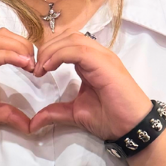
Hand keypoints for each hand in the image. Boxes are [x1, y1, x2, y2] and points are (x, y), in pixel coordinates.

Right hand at [0, 27, 36, 151]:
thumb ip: (9, 114)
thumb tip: (31, 125)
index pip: (4, 43)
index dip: (24, 49)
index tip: (38, 66)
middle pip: (3, 35)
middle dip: (24, 44)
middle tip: (37, 63)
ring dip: (19, 47)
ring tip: (31, 63)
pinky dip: (9, 56)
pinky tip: (23, 64)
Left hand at [27, 34, 151, 139]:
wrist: (132, 128)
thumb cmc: (111, 119)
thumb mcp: (75, 113)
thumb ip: (55, 113)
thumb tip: (33, 124)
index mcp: (92, 62)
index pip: (67, 43)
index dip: (48, 52)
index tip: (36, 70)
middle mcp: (99, 55)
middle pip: (67, 37)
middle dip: (47, 48)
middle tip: (36, 68)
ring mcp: (104, 58)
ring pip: (72, 39)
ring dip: (51, 50)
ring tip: (41, 68)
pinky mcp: (106, 64)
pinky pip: (79, 50)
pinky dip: (60, 55)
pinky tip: (49, 67)